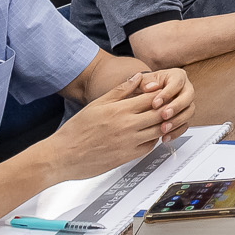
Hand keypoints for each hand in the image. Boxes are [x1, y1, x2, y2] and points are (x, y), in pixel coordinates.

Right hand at [41, 73, 177, 179]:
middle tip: (171, 104)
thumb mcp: (97, 104)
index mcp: (119, 110)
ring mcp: (129, 143)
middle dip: (167, 108)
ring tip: (164, 119)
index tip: (165, 91)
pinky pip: (149, 147)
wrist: (63, 156)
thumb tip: (137, 77)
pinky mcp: (127, 157)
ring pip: (157, 131)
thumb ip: (120, 90)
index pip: (151, 98)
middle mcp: (127, 126)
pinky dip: (154, 139)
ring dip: (164, 125)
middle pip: (159, 114)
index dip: (161, 93)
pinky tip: (152, 134)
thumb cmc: (76, 130)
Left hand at [131, 67, 193, 139]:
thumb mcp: (143, 81)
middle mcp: (186, 88)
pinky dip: (176, 132)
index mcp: (177, 76)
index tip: (155, 103)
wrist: (146, 97)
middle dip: (176, 107)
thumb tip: (150, 87)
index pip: (177, 83)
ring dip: (177, 121)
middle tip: (164, 115)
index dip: (167, 93)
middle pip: (188, 97)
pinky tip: (165, 136)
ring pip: (189, 112)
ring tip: (163, 129)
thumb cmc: (145, 87)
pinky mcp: (185, 116)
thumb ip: (144, 82)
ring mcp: (187, 103)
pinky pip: (185, 125)